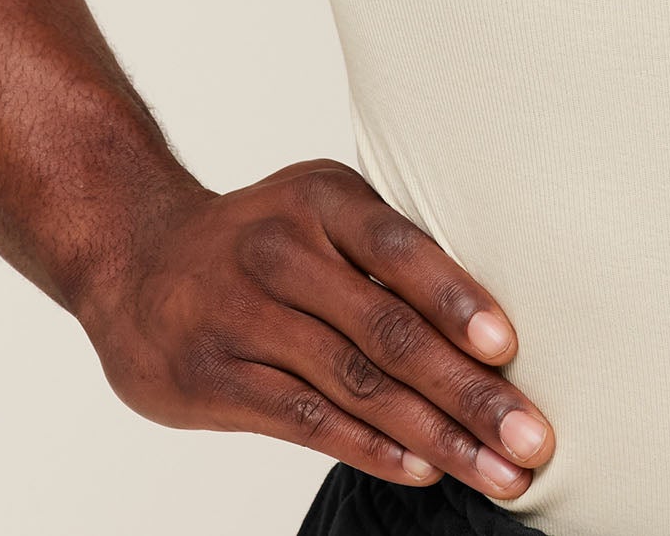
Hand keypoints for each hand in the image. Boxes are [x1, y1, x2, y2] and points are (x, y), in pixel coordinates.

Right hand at [73, 158, 553, 500]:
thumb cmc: (266, 237)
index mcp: (323, 198)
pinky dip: (369, 447)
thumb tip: (491, 331)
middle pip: (389, 331)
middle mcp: (282, 250)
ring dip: (435, 436)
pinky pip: (303, 419)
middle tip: (531, 440)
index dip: (456, 299)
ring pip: (355, 385)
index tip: (509, 349)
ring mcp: (241, 315)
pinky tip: (421, 470)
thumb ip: (389, 255)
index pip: (400, 248)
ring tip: (494, 469)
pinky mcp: (210, 376)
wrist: (137, 257)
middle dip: (469, 392)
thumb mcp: (322, 211)